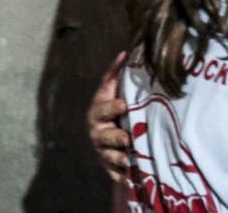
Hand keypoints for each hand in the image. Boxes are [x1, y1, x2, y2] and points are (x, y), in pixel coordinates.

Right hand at [87, 51, 130, 181]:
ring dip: (120, 158)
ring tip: (130, 158)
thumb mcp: (111, 90)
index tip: (125, 104)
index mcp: (97, 112)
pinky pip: (114, 172)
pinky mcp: (108, 166)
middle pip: (105, 136)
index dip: (113, 107)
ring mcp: (101, 150)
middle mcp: (97, 132)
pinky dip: (121, 175)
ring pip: (109, 156)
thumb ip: (115, 74)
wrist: (108, 132)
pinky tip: (129, 175)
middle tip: (127, 138)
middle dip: (116, 137)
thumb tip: (126, 52)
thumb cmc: (113, 106)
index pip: (103, 109)